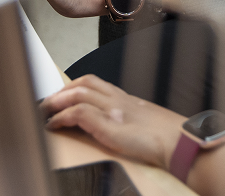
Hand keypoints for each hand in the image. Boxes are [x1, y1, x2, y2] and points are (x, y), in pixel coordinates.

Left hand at [42, 75, 184, 170]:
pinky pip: (78, 113)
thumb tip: (119, 127)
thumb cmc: (168, 137)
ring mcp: (113, 110)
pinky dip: (62, 117)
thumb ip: (129, 120)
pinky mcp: (109, 125)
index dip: (73, 86)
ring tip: (44, 111)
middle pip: (83, 83)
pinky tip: (53, 125)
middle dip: (61, 91)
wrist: (180, 142)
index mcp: (126, 99)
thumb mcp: (145, 123)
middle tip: (46, 102)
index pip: (94, 83)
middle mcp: (118, 100)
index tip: (61, 95)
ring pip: (78, 93)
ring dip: (56, 101)